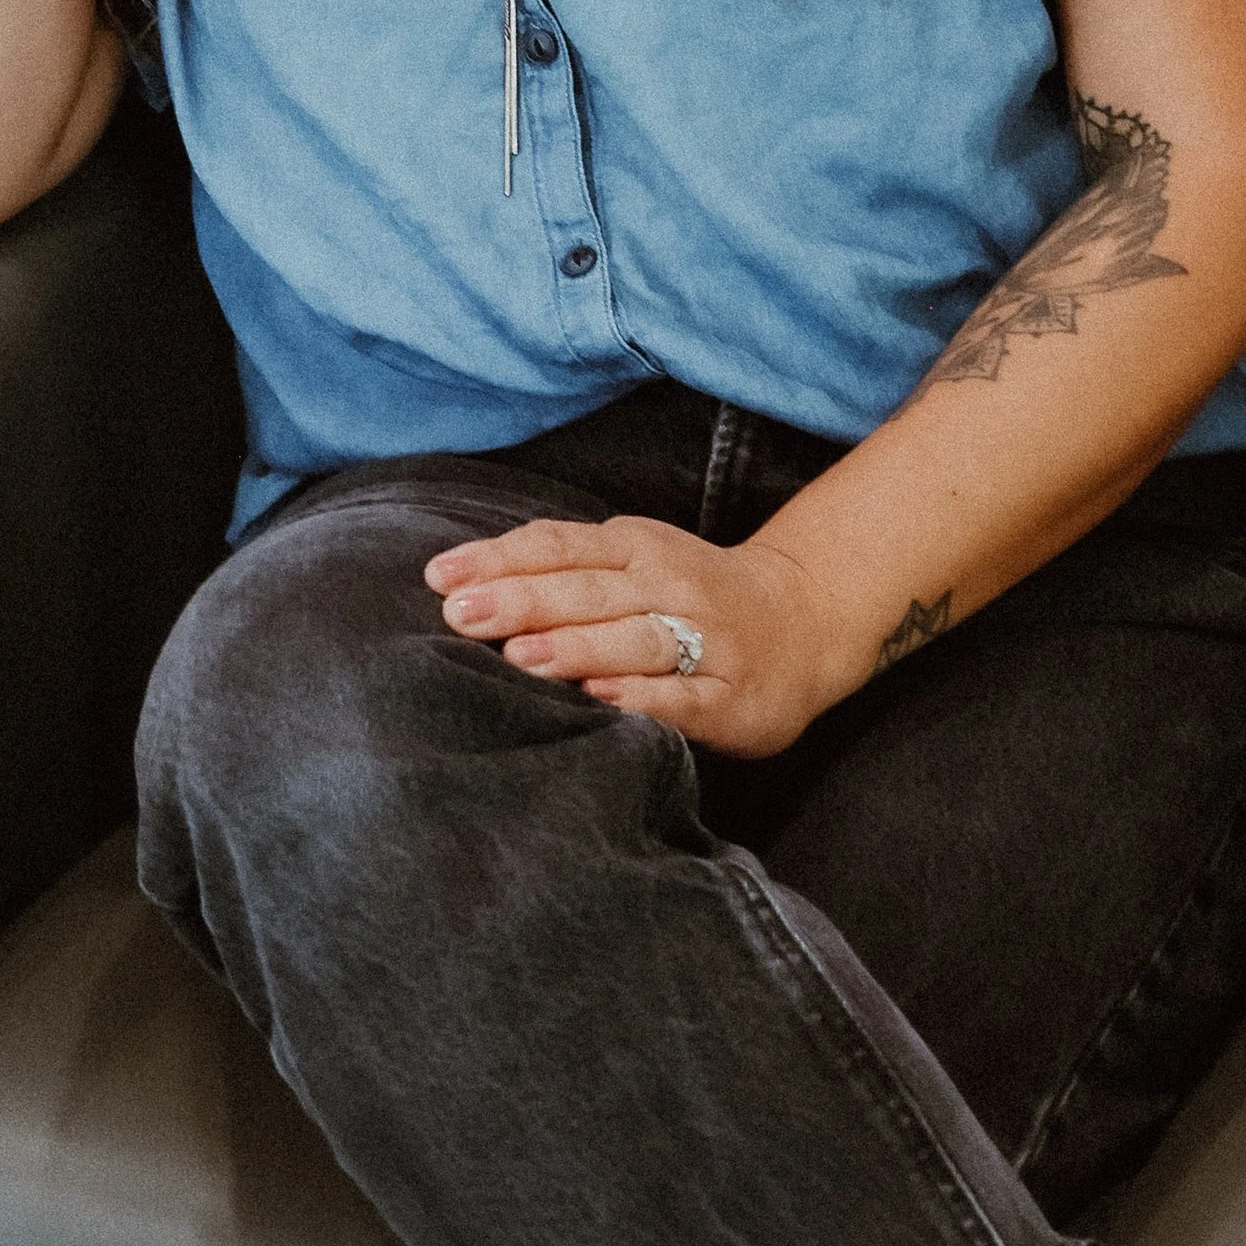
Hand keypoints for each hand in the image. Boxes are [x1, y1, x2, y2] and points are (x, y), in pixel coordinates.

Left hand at [423, 515, 860, 758]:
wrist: (804, 621)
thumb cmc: (690, 595)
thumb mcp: (633, 562)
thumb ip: (563, 568)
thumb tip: (463, 581)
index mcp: (638, 546)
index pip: (560, 545)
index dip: (500, 558)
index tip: (440, 578)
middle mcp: (671, 584)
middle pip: (590, 589)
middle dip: (523, 601)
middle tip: (461, 616)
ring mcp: (707, 639)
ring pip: (636, 638)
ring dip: (577, 646)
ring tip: (520, 658)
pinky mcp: (733, 696)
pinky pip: (683, 696)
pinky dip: (642, 695)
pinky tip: (601, 699)